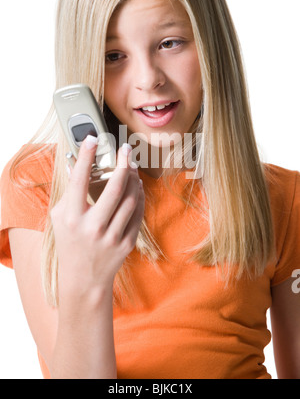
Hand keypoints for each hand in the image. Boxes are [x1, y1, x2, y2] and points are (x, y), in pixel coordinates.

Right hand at [51, 136, 144, 299]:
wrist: (84, 279)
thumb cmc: (69, 243)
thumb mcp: (60, 217)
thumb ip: (68, 192)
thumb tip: (77, 164)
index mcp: (72, 218)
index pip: (79, 181)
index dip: (86, 156)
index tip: (92, 138)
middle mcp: (93, 227)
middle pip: (114, 188)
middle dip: (122, 163)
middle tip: (126, 149)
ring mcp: (112, 236)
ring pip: (131, 199)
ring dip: (133, 179)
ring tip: (132, 167)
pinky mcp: (127, 243)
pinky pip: (138, 213)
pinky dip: (139, 196)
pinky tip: (136, 186)